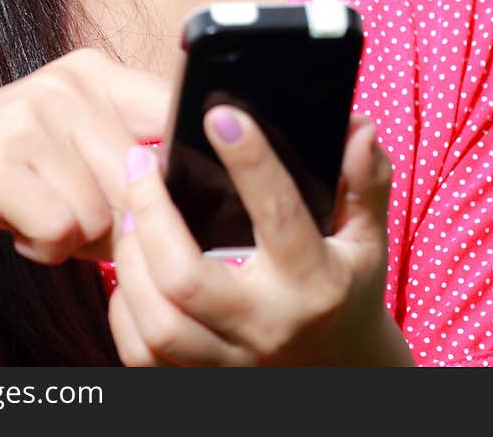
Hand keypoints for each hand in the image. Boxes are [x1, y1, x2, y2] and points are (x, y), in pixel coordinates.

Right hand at [0, 48, 170, 271]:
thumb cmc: (8, 172)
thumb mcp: (73, 144)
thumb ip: (132, 155)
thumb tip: (195, 198)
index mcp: (93, 72)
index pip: (171, 112)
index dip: (180, 170)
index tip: (168, 202)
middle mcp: (63, 84)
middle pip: (139, 177)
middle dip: (118, 221)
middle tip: (81, 223)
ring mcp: (26, 118)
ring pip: (100, 210)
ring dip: (75, 237)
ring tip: (39, 216)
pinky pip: (57, 228)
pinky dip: (42, 248)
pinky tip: (17, 228)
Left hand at [108, 109, 408, 365]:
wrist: (342, 369)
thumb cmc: (349, 288)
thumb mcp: (369, 236)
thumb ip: (366, 181)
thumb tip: (358, 130)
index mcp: (314, 281)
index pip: (278, 214)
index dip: (249, 160)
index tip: (220, 114)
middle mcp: (267, 324)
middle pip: (186, 278)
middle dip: (151, 212)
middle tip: (139, 159)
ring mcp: (231, 360)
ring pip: (157, 323)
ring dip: (129, 259)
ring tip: (129, 208)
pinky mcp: (201, 379)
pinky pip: (141, 353)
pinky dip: (124, 307)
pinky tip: (132, 264)